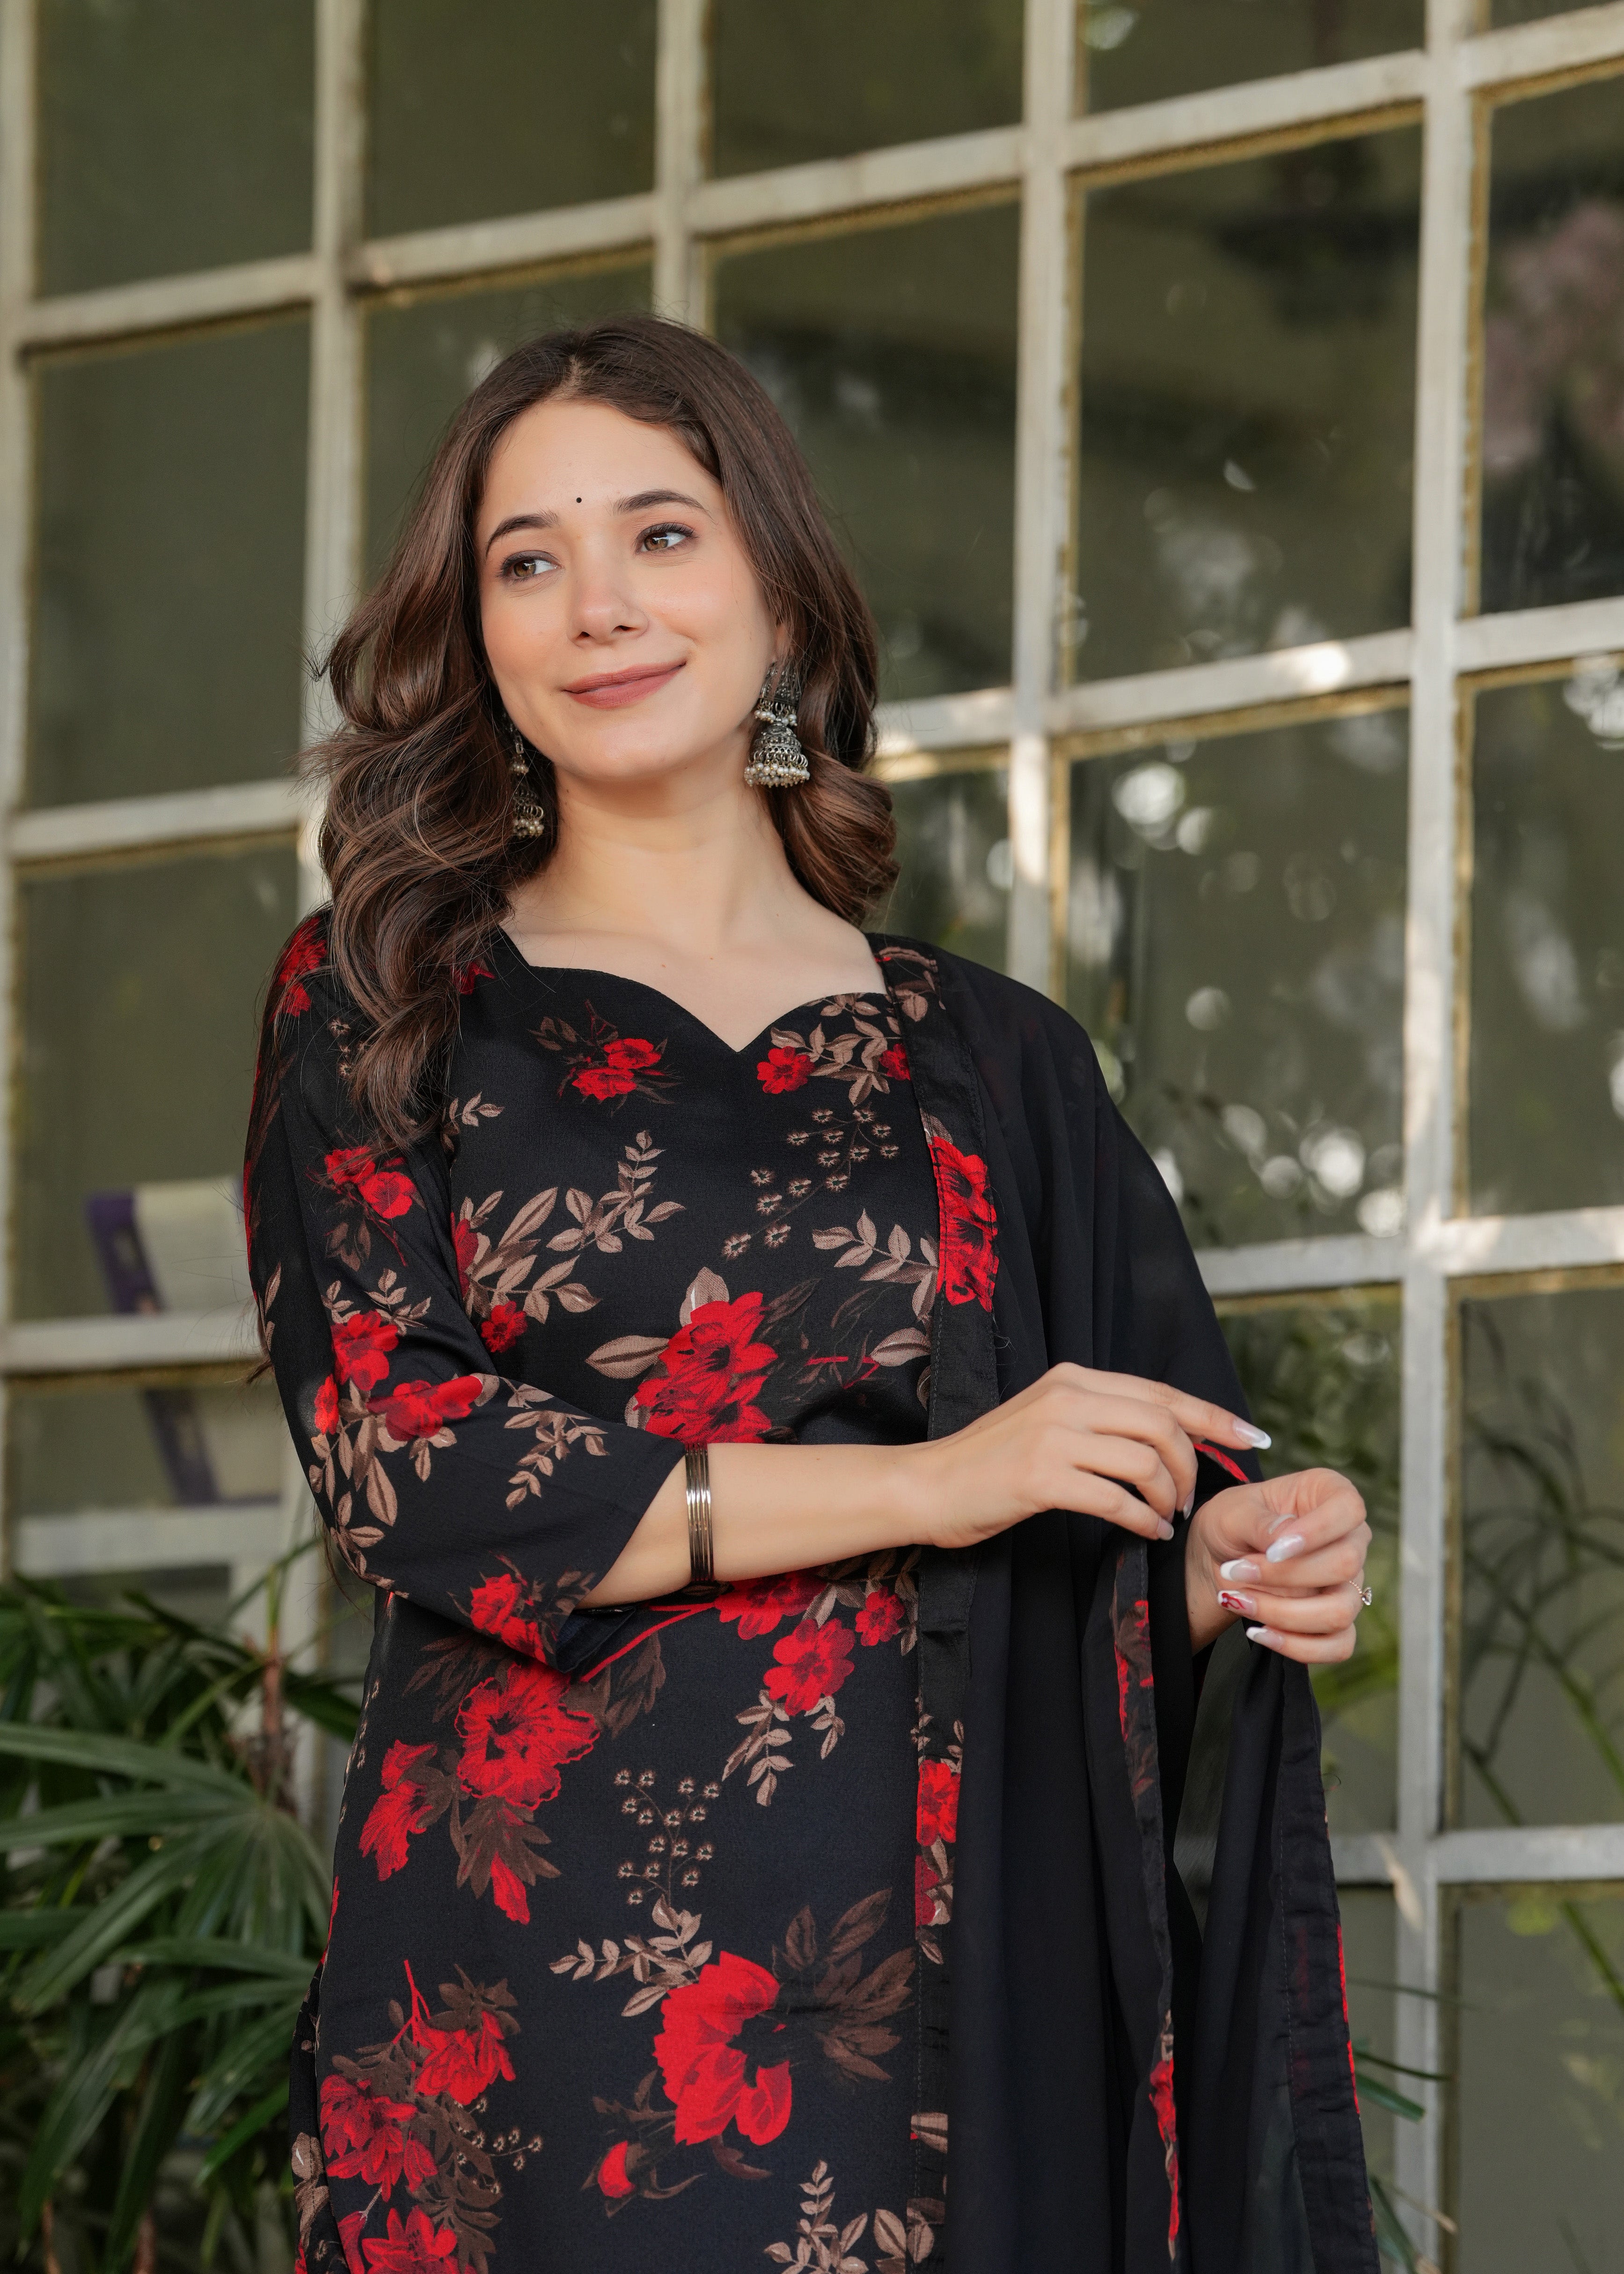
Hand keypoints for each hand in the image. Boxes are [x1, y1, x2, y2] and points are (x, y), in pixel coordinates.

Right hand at [909, 1362, 1270, 1553]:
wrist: (929, 1485)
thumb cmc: (991, 1461)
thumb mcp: (1048, 1421)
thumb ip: (1100, 1419)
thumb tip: (1166, 1435)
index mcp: (1073, 1378)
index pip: (1162, 1392)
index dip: (1214, 1416)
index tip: (1252, 1436)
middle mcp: (1067, 1396)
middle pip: (1163, 1425)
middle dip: (1191, 1468)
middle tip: (1187, 1501)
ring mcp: (1053, 1435)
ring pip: (1146, 1462)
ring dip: (1168, 1498)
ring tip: (1164, 1519)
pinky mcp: (1040, 1477)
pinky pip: (1117, 1500)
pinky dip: (1142, 1521)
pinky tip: (1144, 1532)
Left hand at [1185, 1467, 1369, 1658]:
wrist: (1217, 1562)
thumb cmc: (1230, 1525)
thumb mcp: (1232, 1513)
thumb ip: (1260, 1523)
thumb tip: (1287, 1539)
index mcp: (1329, 1494)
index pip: (1349, 1509)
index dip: (1316, 1533)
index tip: (1272, 1551)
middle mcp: (1350, 1538)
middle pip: (1344, 1566)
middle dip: (1283, 1577)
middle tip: (1234, 1572)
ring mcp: (1349, 1582)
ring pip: (1340, 1611)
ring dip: (1283, 1613)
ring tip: (1237, 1600)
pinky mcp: (1339, 1620)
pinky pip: (1338, 1645)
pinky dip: (1296, 1646)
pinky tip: (1259, 1632)